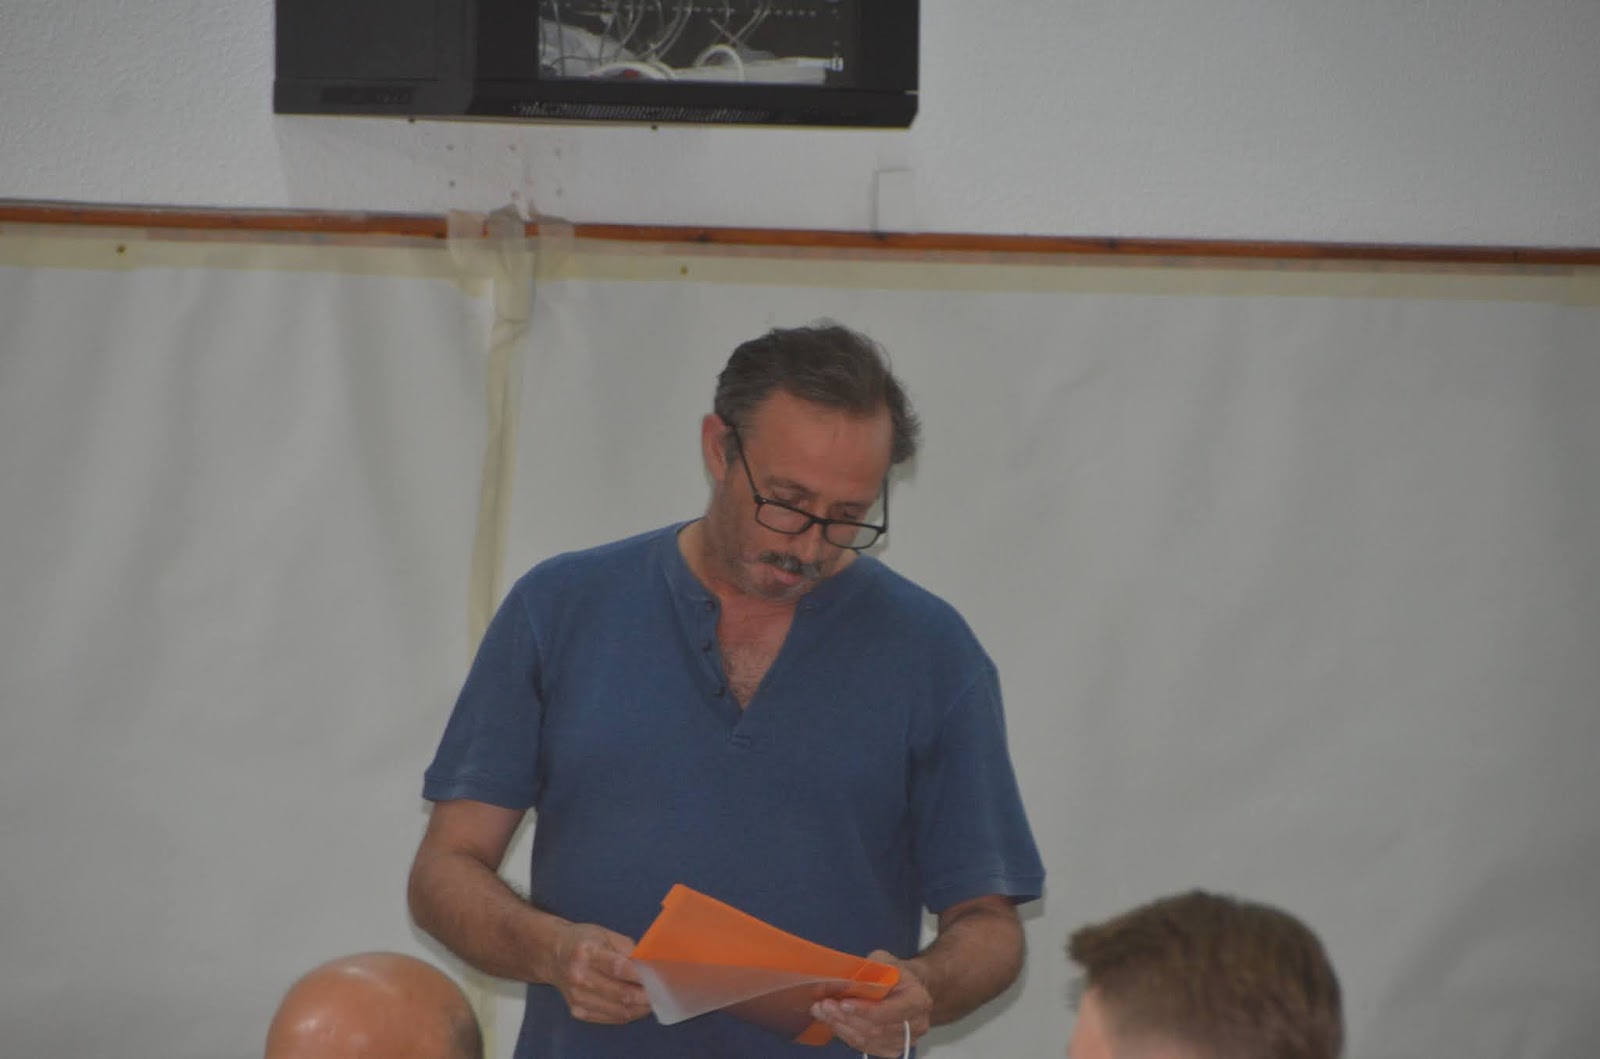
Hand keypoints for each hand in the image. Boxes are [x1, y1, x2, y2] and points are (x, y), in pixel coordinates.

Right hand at [545, 921, 651, 1023]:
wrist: (553, 956)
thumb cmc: (583, 941)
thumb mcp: (605, 934)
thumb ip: (627, 949)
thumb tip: (650, 964)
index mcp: (586, 952)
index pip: (617, 967)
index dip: (640, 975)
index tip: (658, 977)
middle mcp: (579, 976)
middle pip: (620, 993)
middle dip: (646, 995)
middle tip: (662, 992)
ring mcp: (577, 998)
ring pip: (618, 1010)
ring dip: (641, 1008)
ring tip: (654, 1000)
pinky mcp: (578, 1011)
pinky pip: (611, 1018)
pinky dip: (629, 1014)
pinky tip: (638, 1006)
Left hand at [810, 950, 930, 1056]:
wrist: (906, 988)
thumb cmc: (896, 973)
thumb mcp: (885, 961)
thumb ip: (870, 969)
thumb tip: (847, 977)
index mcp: (919, 1000)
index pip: (891, 1011)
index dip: (866, 1010)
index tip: (844, 1003)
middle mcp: (916, 1024)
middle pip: (877, 1029)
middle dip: (847, 1018)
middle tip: (825, 1005)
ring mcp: (904, 1040)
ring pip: (867, 1040)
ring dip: (841, 1026)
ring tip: (822, 1011)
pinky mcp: (890, 1049)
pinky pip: (864, 1046)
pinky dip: (845, 1034)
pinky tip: (832, 1020)